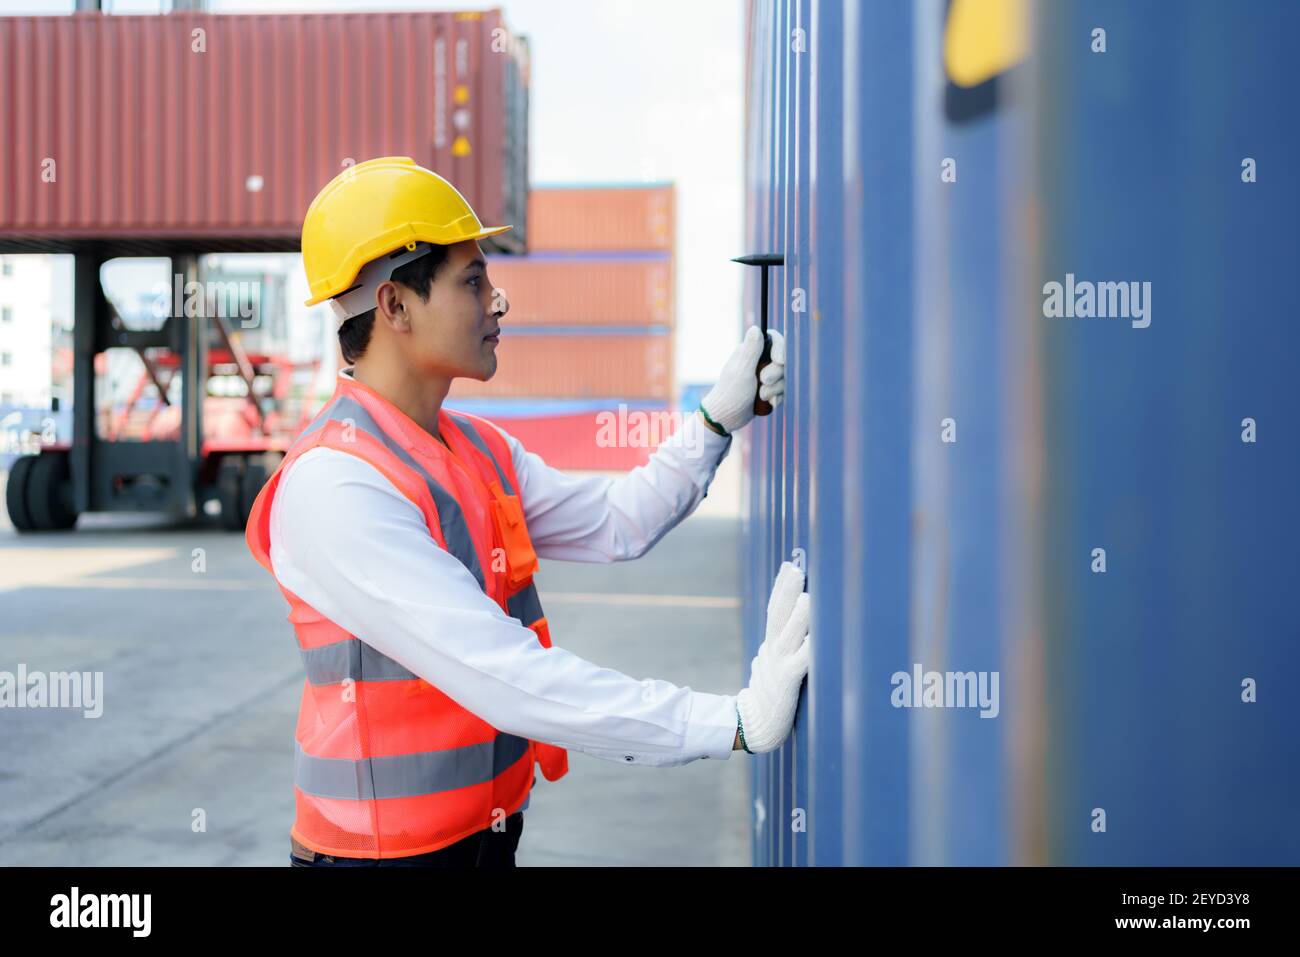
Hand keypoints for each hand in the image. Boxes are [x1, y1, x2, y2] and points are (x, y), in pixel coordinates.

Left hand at [700, 326, 786, 433]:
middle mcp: (758, 361)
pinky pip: (782, 390)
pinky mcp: (768, 389)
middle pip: (782, 360)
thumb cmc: (731, 393)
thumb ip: (751, 350)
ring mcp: (764, 375)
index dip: (780, 348)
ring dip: (775, 389)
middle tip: (763, 381)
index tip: (779, 361)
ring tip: (761, 396)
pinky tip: (768, 403)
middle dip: (776, 374)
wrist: (727, 417)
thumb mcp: (742, 371)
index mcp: (750, 351)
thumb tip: (755, 328)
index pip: (774, 340)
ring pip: (784, 377)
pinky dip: (777, 397)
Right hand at [735, 561, 810, 753]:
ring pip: (790, 635)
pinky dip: (810, 649)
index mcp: (770, 645)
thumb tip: (776, 637)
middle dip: (787, 591)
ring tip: (808, 596)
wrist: (753, 725)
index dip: (781, 589)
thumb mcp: (768, 666)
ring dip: (799, 616)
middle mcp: (772, 651)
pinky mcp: (788, 683)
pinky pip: (802, 662)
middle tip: (796, 569)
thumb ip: (775, 649)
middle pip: (778, 615)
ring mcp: (779, 666)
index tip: (789, 566)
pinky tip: (819, 639)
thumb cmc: (766, 697)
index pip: (774, 611)